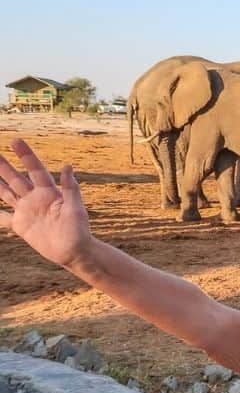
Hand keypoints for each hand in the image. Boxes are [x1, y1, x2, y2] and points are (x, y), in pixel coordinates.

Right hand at [0, 139, 92, 267]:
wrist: (74, 252)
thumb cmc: (79, 230)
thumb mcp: (76, 208)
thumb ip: (70, 188)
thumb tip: (68, 166)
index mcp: (49, 192)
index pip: (35, 169)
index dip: (26, 155)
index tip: (15, 141)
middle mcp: (35, 198)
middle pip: (15, 178)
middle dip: (3, 166)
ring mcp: (26, 211)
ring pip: (6, 193)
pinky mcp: (21, 225)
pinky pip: (3, 217)